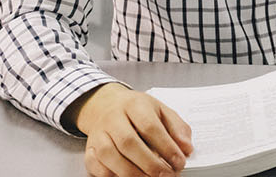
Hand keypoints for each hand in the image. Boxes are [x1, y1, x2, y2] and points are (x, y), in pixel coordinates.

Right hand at [70, 82, 193, 176]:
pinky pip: (95, 165)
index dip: (166, 146)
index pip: (150, 126)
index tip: (179, 161)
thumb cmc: (137, 110)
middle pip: (129, 143)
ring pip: (110, 155)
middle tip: (166, 175)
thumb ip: (177, 128)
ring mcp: (99, 133)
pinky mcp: (89, 148)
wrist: (107, 105)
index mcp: (135, 104)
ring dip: (132, 172)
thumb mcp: (161, 110)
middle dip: (150, 164)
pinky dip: (111, 174)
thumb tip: (186, 148)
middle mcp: (114, 117)